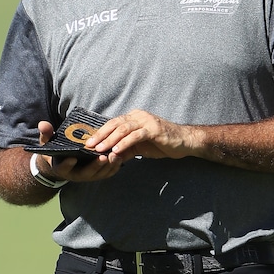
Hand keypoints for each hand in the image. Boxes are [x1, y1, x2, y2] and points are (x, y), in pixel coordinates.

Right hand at [34, 121, 122, 181]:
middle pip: (86, 173)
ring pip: (98, 174)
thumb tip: (43, 124)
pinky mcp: (96, 174)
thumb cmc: (55, 151)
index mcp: (61, 167)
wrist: (60, 163)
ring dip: (108, 167)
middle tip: (103, 157)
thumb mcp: (47, 142)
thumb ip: (46, 134)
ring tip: (115, 156)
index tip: (72, 158)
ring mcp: (87, 176)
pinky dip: (113, 168)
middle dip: (95, 166)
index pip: (64, 167)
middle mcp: (75, 175)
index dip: (68, 164)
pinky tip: (120, 158)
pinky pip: (106, 173)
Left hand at [84, 109, 198, 160]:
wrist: (184, 142)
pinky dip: (124, 143)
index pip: (113, 124)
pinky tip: (116, 150)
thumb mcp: (140, 147)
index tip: (89, 143)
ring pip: (123, 129)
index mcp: (134, 118)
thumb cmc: (163, 143)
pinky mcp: (154, 129)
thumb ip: (126, 150)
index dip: (100, 133)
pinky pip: (136, 136)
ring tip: (99, 148)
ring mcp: (146, 121)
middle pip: (115, 124)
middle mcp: (139, 116)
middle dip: (101, 135)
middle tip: (89, 145)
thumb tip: (110, 157)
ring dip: (110, 139)